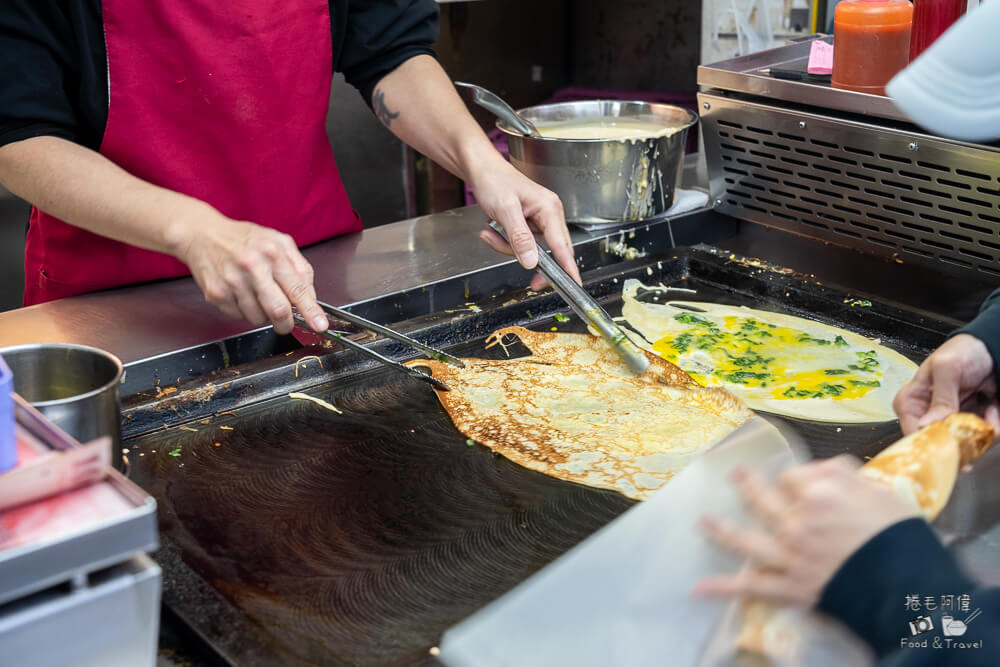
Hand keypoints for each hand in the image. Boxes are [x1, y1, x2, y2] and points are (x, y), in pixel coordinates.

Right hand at [171, 213, 327, 334]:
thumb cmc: (243, 238)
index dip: (311, 310)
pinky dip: (245, 311)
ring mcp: (232, 282)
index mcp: (271, 252)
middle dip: (287, 323)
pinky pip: (239, 317)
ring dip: (263, 315)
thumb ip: (299, 267)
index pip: (297, 288)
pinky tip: (241, 293)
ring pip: (258, 318)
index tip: (319, 324)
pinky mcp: (216, 294)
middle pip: (278, 310)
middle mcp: (251, 266)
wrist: (202, 234)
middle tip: (287, 322)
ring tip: (256, 295)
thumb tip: (311, 295)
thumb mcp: (278, 241)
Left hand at [470, 156, 580, 291]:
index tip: (574, 285)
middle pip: (549, 252)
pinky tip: (493, 229)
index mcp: (549, 209)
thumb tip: (531, 261)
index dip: (568, 268)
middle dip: (524, 256)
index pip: (563, 246)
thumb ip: (519, 237)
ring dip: (507, 246)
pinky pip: (521, 244)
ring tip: (491, 231)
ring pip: (531, 251)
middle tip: (510, 258)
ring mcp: (540, 221)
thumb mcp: (505, 210)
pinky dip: (504, 242)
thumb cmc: (494, 181)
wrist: (481, 170)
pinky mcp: (529, 225)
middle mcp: (549, 215)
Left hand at [693, 456, 917, 606]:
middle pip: (762, 498)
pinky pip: (751, 586)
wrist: (908, 587)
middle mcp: (796, 521)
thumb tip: (823, 468)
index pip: (793, 477)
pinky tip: (698, 589)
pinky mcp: (789, 586)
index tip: (804, 484)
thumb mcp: (879, 490)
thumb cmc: (899, 536)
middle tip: (736, 475)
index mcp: (818, 493)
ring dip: (722, 530)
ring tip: (703, 521)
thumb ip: (845, 475)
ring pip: (746, 539)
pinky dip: (723, 589)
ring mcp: (789, 554)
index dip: (799, 479)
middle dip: (747, 484)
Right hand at [893, 334, 998, 434]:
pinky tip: (992, 409)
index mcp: (910, 404)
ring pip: (963, 445)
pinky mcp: (969, 425)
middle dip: (964, 437)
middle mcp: (927, 417)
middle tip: (981, 421)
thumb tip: (925, 425)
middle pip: (940, 444)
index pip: (913, 434)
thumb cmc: (963, 352)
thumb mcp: (947, 368)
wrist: (991, 349)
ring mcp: (949, 423)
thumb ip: (939, 398)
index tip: (954, 439)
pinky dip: (992, 427)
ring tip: (990, 409)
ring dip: (983, 431)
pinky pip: (981, 439)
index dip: (932, 442)